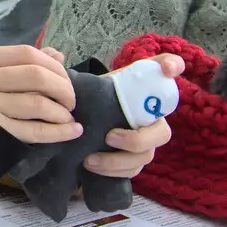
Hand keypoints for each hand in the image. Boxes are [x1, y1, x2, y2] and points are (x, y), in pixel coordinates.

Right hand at [0, 45, 79, 143]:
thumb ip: (21, 63)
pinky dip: (58, 132)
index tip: (64, 78)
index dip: (54, 64)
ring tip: (68, 116)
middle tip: (70, 100)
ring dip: (61, 111)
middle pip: (35, 75)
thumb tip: (58, 56)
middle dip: (63, 87)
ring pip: (37, 103)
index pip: (26, 53)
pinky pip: (33, 131)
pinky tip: (72, 130)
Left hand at [81, 52, 182, 176]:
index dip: (171, 66)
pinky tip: (92, 168)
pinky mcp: (134, 161)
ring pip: (146, 155)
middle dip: (138, 138)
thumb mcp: (79, 82)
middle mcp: (150, 115)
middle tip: (109, 137)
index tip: (165, 68)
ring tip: (90, 160)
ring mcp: (145, 141)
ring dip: (119, 161)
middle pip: (162, 132)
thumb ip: (69, 70)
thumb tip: (56, 55)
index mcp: (140, 90)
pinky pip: (133, 171)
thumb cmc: (86, 99)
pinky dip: (114, 172)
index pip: (167, 68)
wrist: (79, 124)